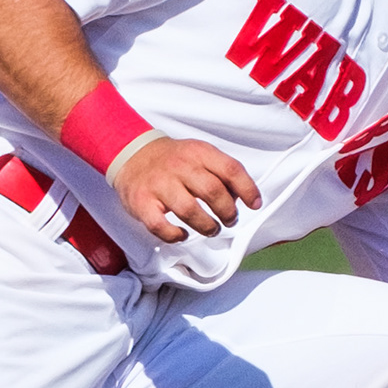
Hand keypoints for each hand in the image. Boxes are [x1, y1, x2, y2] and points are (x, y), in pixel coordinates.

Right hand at [115, 136, 261, 244]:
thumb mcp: (200, 154)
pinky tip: (182, 234)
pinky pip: (160, 225)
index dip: (247, 189)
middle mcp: (179, 166)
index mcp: (198, 152)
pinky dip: (175, 235)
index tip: (254, 204)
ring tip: (211, 229)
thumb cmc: (174, 160)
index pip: (230, 169)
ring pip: (189, 211)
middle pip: (212, 192)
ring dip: (207, 226)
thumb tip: (241, 197)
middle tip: (229, 220)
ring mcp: (159, 184)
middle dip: (227, 212)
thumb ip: (221, 172)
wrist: (133, 154)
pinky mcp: (141, 202)